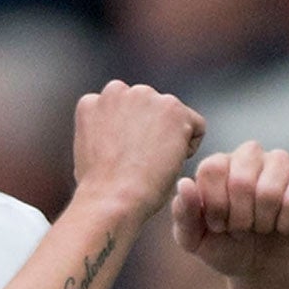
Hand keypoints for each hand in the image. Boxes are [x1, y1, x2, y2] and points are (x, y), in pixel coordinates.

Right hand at [73, 80, 205, 219]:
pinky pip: (197, 126)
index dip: (130, 139)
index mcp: (94, 101)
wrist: (113, 198)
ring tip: (152, 163)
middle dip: (152, 132)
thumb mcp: (91, 150)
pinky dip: (190, 147)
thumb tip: (121, 134)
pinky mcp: (172, 108)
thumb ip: (106, 130)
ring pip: (174, 117)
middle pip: (151, 110)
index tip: (125, 159)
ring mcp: (145, 96)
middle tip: (141, 162)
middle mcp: (118, 90)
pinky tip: (169, 162)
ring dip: (171, 138)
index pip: (125, 113)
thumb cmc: (102, 188)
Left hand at [171, 141, 288, 288]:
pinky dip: (287, 221)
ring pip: (271, 187)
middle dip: (240, 215)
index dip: (215, 204)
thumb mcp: (196, 241)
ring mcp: (281, 164)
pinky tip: (284, 227)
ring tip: (262, 228)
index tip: (219, 226)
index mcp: (219, 164)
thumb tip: (185, 184)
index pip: (212, 168)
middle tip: (242, 230)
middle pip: (242, 175)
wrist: (264, 271)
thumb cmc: (227, 249)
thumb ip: (184, 214)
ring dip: (264, 219)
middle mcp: (250, 157)